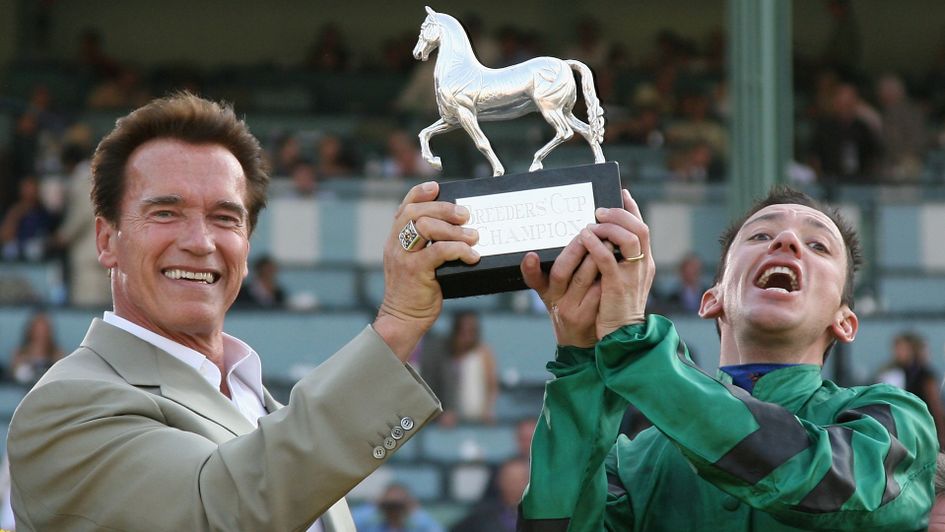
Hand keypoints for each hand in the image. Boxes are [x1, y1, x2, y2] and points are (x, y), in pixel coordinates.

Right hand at [374, 181, 479, 360]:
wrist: (402, 320)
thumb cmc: (416, 292)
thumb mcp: (416, 264)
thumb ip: (426, 246)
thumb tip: (457, 229)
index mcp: (395, 240)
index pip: (404, 207)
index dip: (420, 193)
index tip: (438, 188)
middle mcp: (396, 244)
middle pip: (417, 213)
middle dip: (444, 209)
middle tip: (466, 216)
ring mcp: (403, 257)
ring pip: (427, 228)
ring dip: (455, 229)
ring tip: (474, 236)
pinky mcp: (415, 271)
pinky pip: (439, 251)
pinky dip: (459, 250)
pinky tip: (472, 256)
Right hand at [521, 235, 601, 347]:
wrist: (581, 342)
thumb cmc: (570, 308)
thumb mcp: (555, 293)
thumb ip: (556, 270)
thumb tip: (574, 239)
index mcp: (546, 291)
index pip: (533, 277)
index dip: (529, 268)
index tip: (531, 255)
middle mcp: (556, 300)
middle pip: (560, 272)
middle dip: (575, 249)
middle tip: (588, 232)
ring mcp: (572, 310)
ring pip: (582, 279)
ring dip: (595, 258)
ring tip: (606, 242)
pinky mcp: (589, 317)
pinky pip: (599, 291)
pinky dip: (606, 276)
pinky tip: (615, 264)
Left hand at [582, 189, 654, 338]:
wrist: (620, 336)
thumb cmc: (614, 309)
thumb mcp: (619, 281)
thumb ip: (614, 261)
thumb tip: (599, 240)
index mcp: (644, 263)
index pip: (642, 229)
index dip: (632, 209)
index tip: (621, 193)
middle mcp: (643, 266)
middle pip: (640, 228)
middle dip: (620, 214)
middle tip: (600, 210)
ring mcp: (633, 275)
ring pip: (630, 238)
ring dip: (609, 226)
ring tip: (592, 222)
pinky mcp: (618, 285)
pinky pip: (607, 258)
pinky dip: (596, 244)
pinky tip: (585, 238)